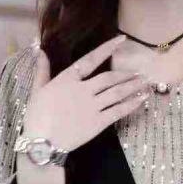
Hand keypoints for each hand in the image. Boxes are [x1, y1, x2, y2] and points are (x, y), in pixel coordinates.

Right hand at [23, 34, 149, 151]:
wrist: (42, 143)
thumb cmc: (36, 117)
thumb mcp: (36, 89)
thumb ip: (42, 69)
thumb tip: (39, 49)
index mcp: (68, 78)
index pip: (91, 59)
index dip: (107, 48)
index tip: (122, 40)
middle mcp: (83, 89)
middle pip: (109, 78)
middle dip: (126, 74)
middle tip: (140, 73)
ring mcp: (92, 106)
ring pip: (117, 92)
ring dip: (133, 87)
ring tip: (146, 83)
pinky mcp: (98, 122)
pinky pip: (118, 110)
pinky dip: (131, 104)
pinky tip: (142, 100)